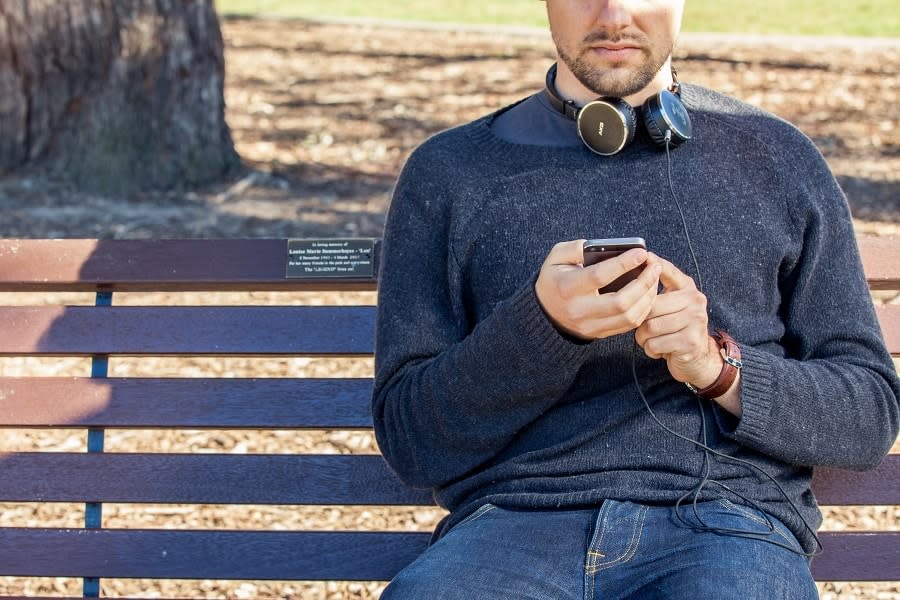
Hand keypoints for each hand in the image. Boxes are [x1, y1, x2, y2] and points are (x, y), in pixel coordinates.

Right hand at [535, 239, 661, 339]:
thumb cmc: (554, 279)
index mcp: (567, 288)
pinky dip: (643, 309)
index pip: (599, 276)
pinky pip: (629, 325)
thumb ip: (575, 248)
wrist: (544, 312)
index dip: (623, 264)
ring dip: (647, 296)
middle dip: (643, 282)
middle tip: (654, 265)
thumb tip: (603, 247)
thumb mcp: (556, 258)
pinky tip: (648, 293)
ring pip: (628, 316)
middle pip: (620, 302)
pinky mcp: (599, 334)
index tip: (641, 252)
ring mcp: (590, 325)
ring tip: (654, 278)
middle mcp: (579, 310)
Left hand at [634, 257, 741, 414]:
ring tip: (651, 339)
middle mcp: (695, 301)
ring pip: (650, 327)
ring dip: (643, 338)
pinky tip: (660, 349)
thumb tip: (636, 270)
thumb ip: (656, 290)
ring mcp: (695, 321)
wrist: (698, 358)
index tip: (645, 256)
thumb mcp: (671, 305)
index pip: (668, 271)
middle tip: (643, 328)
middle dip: (640, 320)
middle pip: (652, 305)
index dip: (655, 264)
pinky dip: (651, 350)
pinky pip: (655, 344)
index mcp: (687, 288)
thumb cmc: (675, 328)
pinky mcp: (690, 342)